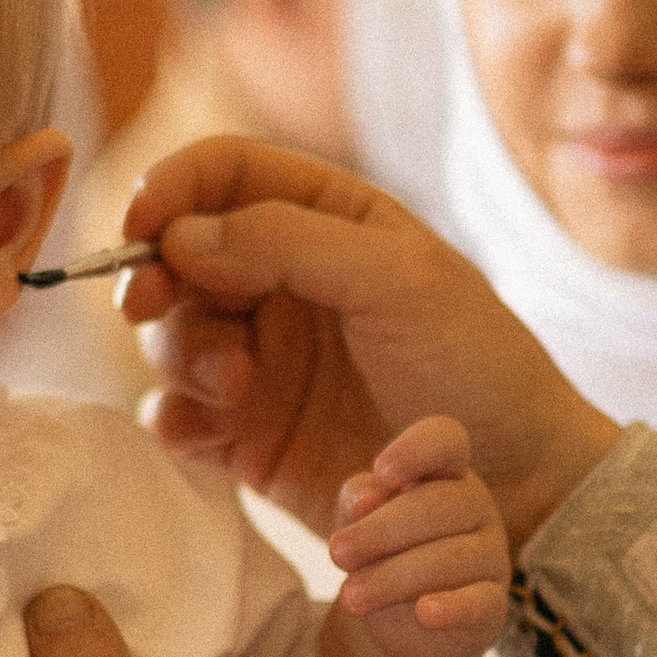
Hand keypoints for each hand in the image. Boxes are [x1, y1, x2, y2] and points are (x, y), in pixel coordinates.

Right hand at [119, 140, 617, 553]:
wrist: (514, 483)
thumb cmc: (475, 363)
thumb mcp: (400, 279)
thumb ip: (291, 241)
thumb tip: (181, 233)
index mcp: (325, 220)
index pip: (223, 173)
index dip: (171, 186)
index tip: (142, 224)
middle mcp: (281, 281)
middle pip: (177, 254)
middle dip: (156, 278)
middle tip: (150, 307)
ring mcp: (259, 358)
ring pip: (169, 334)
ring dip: (179, 353)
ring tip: (235, 390)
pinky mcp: (245, 434)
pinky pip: (174, 414)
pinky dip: (173, 417)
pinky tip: (210, 432)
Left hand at [328, 416, 509, 656]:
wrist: (406, 624)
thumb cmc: (382, 551)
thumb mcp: (359, 518)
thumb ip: (359, 497)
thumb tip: (366, 501)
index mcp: (444, 473)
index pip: (446, 441)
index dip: (417, 450)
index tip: (382, 471)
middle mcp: (475, 507)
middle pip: (439, 506)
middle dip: (381, 530)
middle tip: (336, 553)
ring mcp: (490, 556)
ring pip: (450, 559)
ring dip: (392, 578)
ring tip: (350, 597)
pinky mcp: (492, 604)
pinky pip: (480, 602)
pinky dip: (453, 607)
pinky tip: (425, 613)